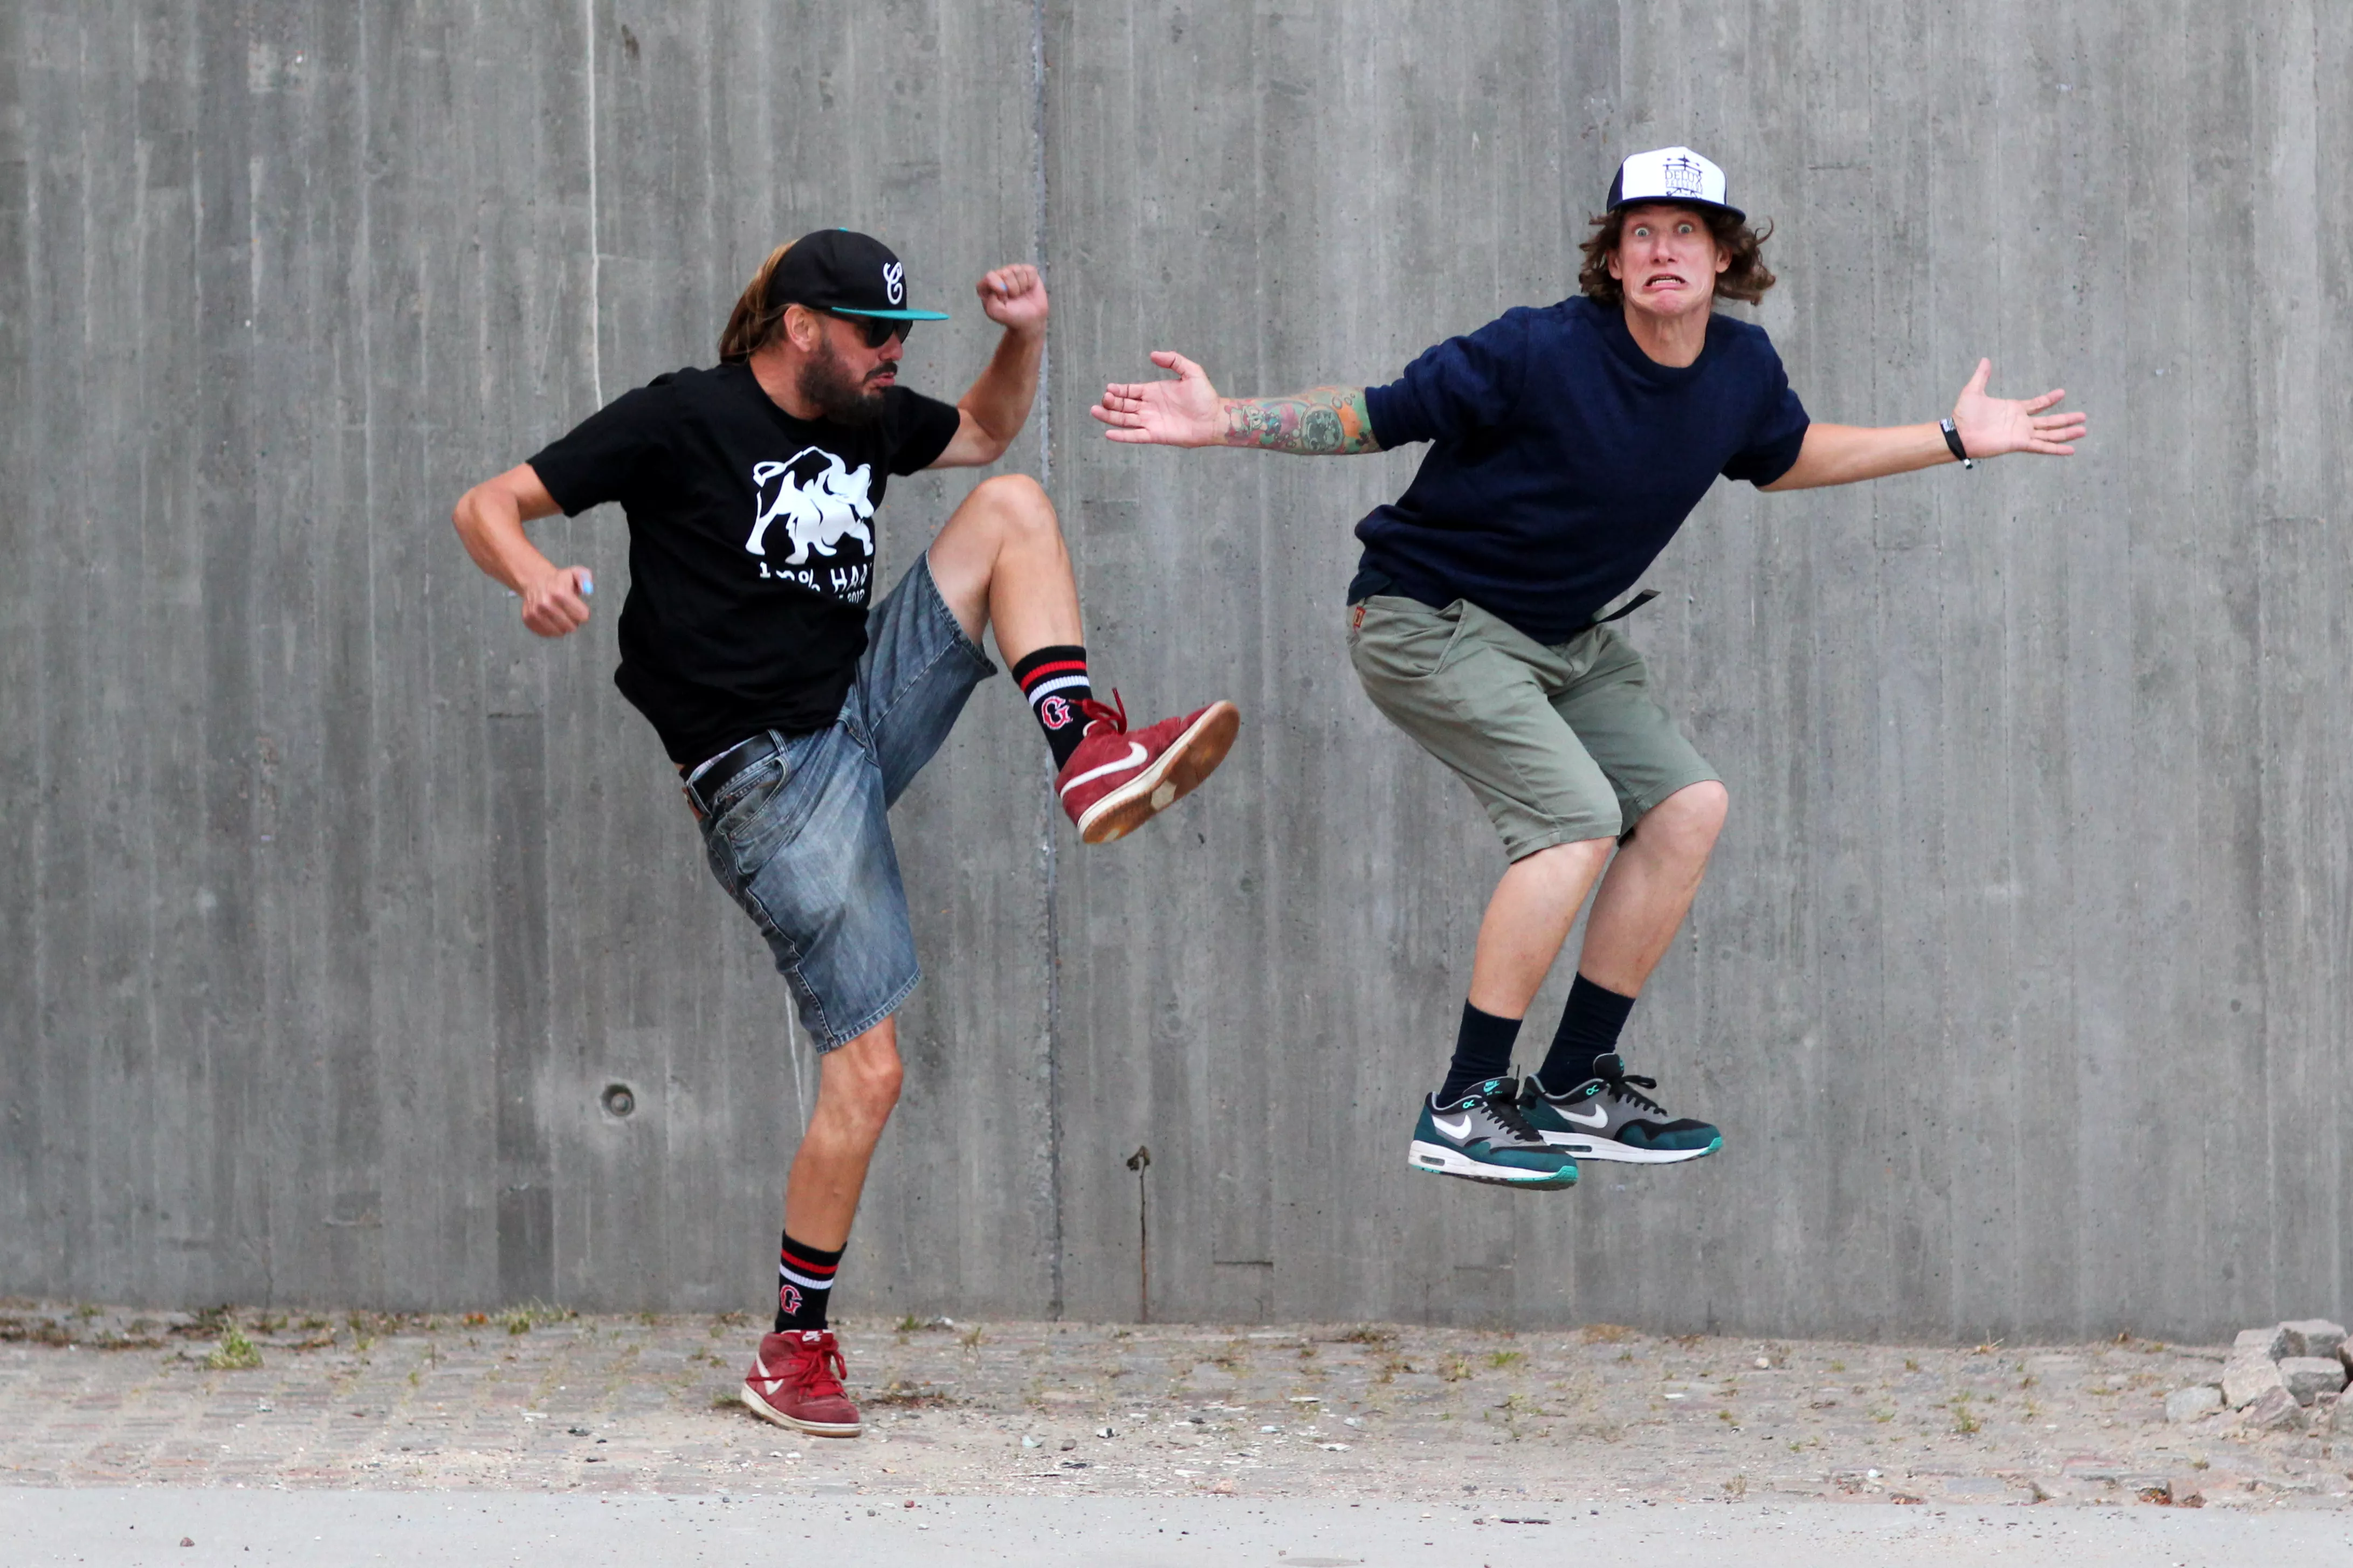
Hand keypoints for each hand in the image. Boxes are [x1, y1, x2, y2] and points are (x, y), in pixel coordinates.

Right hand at [521, 564, 592, 637]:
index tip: (580, 608)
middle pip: (571, 626)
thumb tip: (587, 591)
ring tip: (560, 615)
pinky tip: (551, 619)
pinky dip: (551, 629)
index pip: (582, 616)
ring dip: (562, 626)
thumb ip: (585, 578)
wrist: (535, 580)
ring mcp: (535, 612)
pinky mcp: (528, 619)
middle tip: (569, 612)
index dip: (583, 613)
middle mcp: (545, 603)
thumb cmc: (559, 580)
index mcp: (559, 592)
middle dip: (573, 621)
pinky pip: (546, 633)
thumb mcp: (575, 573)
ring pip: (559, 632)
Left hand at [977, 264, 1047, 334]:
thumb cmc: (1012, 316)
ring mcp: (1013, 272)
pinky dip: (1031, 282)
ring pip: (1018, 270)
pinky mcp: (1026, 271)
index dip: (998, 287)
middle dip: (1013, 288)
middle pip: (1005, 273)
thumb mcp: (996, 314)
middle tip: (1014, 298)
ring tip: (1021, 294)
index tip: (1004, 299)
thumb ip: (991, 301)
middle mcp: (999, 276)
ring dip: (1022, 286)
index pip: (989, 277)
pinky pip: (1029, 270)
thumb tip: (999, 288)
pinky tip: (1028, 288)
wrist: (1032, 320)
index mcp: (987, 286)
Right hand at [1091, 351, 1226, 446]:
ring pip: (1124, 420)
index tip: (1109, 388)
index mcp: (1153, 392)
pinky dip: (1122, 436)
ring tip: (1095, 411)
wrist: (1214, 418)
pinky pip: (1134, 436)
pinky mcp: (1155, 435)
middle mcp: (1148, 407)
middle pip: (1123, 405)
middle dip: (1110, 402)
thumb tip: (1152, 355)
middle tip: (1103, 399)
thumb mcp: (1191, 371)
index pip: (1129, 391)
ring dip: (1109, 417)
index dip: (1118, 390)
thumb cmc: (1205, 396)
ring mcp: (1150, 422)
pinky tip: (1108, 434)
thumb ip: (1173, 360)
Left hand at [1951, 358, 2085, 458]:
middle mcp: (2021, 423)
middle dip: (2066, 419)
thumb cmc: (1963, 415)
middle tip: (2083, 416)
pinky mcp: (2020, 443)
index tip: (2063, 392)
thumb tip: (1985, 360)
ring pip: (2050, 434)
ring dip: (2067, 433)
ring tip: (2083, 430)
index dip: (2050, 399)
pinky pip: (2042, 446)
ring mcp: (2022, 434)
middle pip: (2049, 421)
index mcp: (2014, 410)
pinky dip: (2056, 449)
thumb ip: (1982, 376)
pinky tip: (2071, 450)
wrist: (1958, 433)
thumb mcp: (1973, 391)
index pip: (2037, 404)